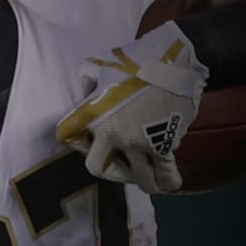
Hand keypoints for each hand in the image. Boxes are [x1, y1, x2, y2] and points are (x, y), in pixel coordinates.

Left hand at [55, 21, 208, 192]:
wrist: (173, 61)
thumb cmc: (134, 61)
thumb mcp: (100, 65)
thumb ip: (89, 82)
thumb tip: (87, 92)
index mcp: (95, 118)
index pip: (72, 141)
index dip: (78, 144)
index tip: (89, 144)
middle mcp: (114, 137)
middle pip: (101, 169)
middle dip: (111, 172)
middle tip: (121, 167)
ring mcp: (141, 144)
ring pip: (141, 179)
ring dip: (145, 182)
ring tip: (152, 182)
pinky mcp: (166, 145)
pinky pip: (166, 172)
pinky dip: (169, 180)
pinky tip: (171, 184)